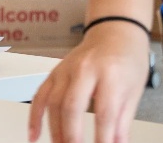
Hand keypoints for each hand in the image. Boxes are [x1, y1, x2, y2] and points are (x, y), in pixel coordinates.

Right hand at [28, 24, 149, 142]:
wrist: (113, 34)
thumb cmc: (125, 60)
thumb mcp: (133, 92)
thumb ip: (122, 121)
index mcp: (108, 73)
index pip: (103, 112)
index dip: (103, 137)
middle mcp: (83, 69)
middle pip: (71, 106)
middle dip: (71, 136)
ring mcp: (65, 69)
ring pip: (52, 102)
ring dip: (54, 131)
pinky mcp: (55, 72)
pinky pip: (40, 95)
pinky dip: (34, 116)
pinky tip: (34, 134)